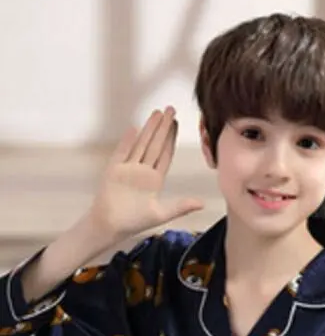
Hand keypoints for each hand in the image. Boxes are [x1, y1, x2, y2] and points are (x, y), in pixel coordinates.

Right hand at [89, 107, 203, 242]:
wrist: (111, 226)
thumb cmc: (134, 221)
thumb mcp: (162, 214)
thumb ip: (181, 207)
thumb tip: (202, 204)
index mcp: (155, 180)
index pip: (165, 154)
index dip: (171, 139)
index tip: (177, 123)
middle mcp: (143, 171)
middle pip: (155, 145)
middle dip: (163, 128)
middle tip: (171, 110)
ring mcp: (128, 169)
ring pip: (141, 145)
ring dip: (149, 129)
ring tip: (157, 113)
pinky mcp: (114, 171)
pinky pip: (122, 153)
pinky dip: (128, 142)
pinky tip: (135, 129)